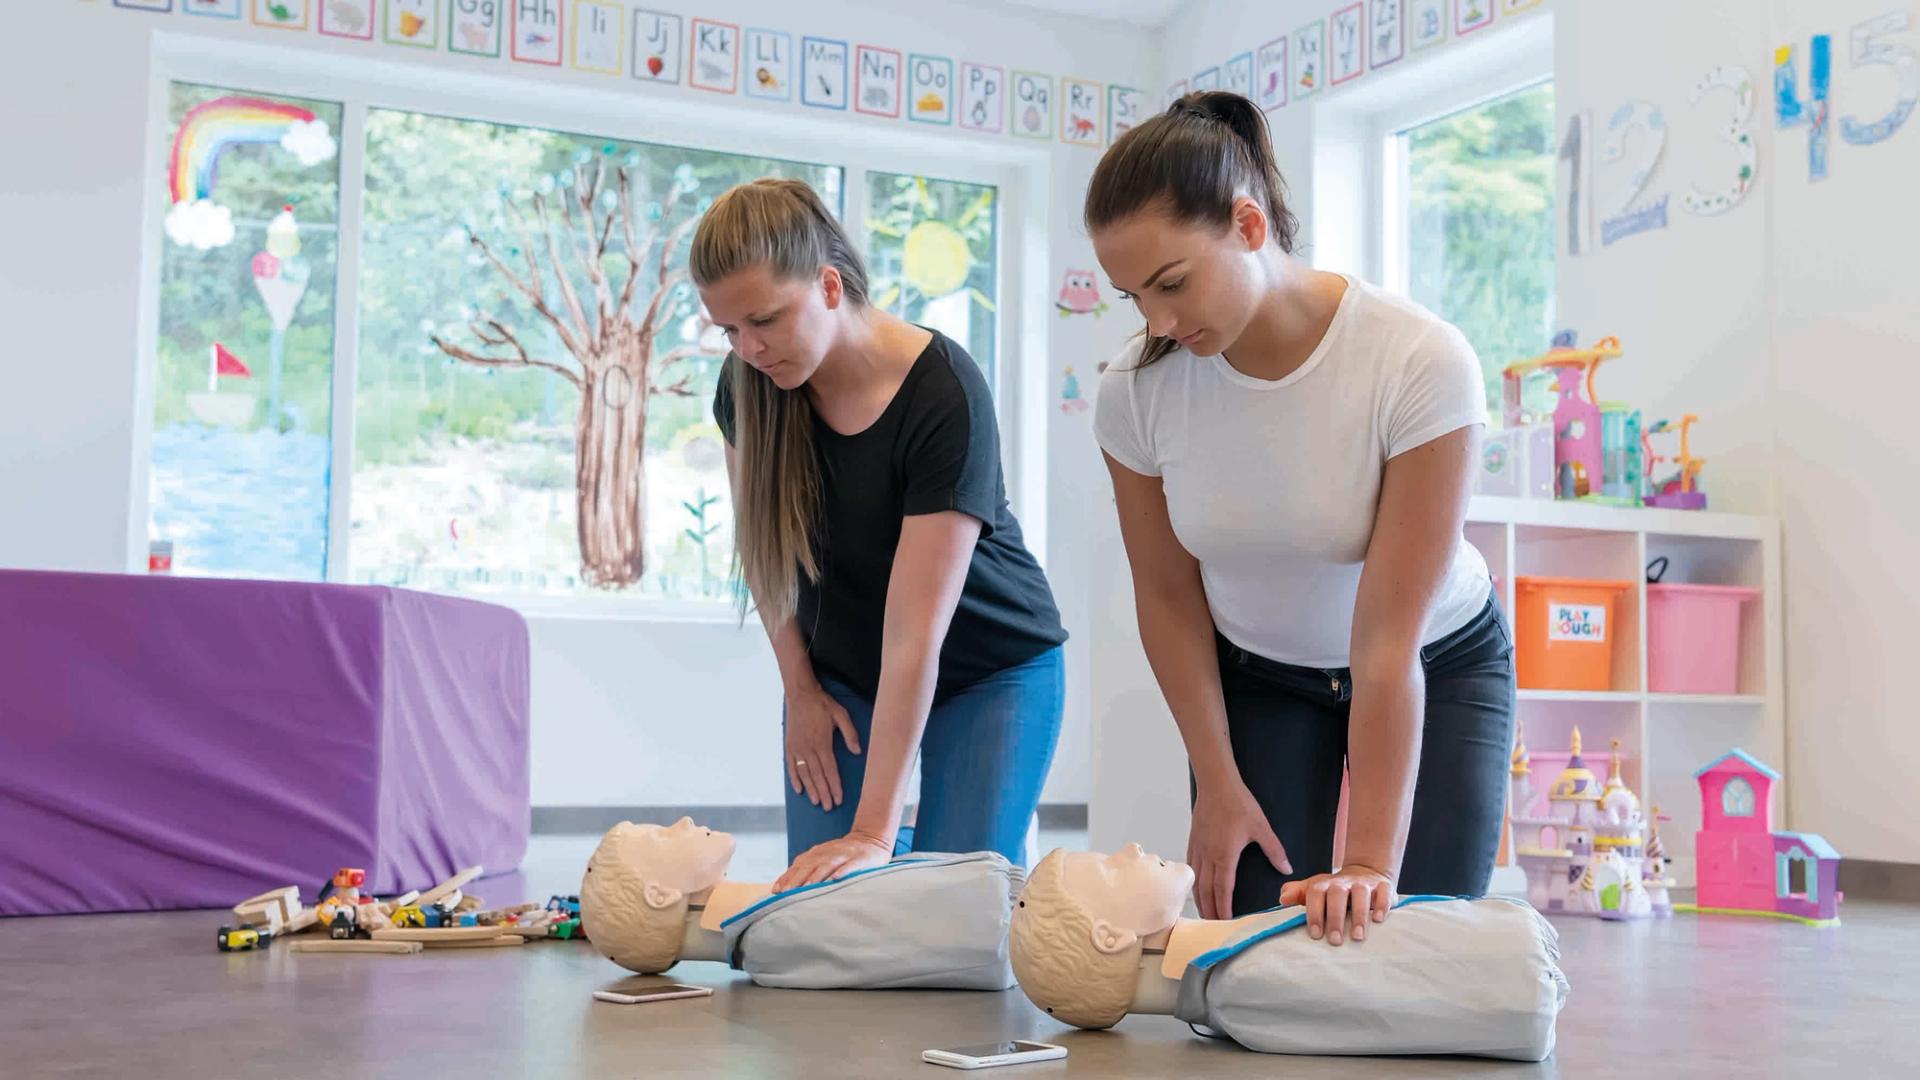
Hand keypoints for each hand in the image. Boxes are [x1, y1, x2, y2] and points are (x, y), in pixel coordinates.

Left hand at [774, 831, 892, 892]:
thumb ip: (805, 870)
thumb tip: (782, 888)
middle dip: (797, 880)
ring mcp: (844, 855)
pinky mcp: (860, 859)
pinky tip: (836, 879)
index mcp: (817, 853)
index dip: (787, 877)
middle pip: (810, 866)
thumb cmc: (842, 855)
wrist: (871, 839)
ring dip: (816, 877)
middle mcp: (828, 853)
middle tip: (786, 894)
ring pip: (827, 866)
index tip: (777, 891)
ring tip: (806, 889)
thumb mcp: (823, 859)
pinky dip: (843, 871)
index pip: (798, 865)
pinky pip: (851, 865)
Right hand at [784, 682, 861, 809]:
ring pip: (805, 774)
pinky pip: (791, 767)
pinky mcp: (789, 746)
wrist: (800, 693)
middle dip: (824, 793)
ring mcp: (797, 748)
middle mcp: (809, 749)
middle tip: (829, 807)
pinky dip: (795, 779)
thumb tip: (857, 751)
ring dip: (811, 790)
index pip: (830, 770)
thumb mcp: (841, 714)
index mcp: (823, 743)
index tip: (839, 799)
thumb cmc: (822, 703)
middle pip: (818, 776)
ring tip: (817, 802)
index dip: (835, 786)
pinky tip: (799, 790)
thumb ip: (850, 733)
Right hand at [1187, 781, 1290, 919]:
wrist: (1216, 784)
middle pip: (1206, 890)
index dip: (1224, 907)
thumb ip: (1274, 850)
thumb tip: (1287, 868)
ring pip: (1196, 880)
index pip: (1223, 889)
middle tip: (1214, 925)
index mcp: (1225, 855)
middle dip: (1210, 909)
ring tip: (1204, 912)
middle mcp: (1208, 855)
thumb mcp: (1261, 827)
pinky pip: (1191, 867)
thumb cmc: (1238, 803)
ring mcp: (1198, 848)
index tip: (1227, 922)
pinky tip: (1196, 886)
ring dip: (1200, 898)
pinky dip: (1193, 881)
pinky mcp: (1194, 840)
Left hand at [1279, 864, 1394, 945]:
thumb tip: (1283, 899)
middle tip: (1335, 941)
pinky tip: (1378, 919)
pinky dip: (1382, 905)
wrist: (1365, 873)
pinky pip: (1384, 892)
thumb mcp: (1315, 889)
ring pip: (1361, 894)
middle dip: (1335, 918)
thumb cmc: (1335, 890)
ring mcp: (1364, 883)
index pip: (1316, 894)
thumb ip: (1298, 894)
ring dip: (1359, 915)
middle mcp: (1343, 882)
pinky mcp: (1383, 886)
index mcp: (1324, 884)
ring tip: (1357, 937)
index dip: (1314, 913)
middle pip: (1337, 895)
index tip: (1316, 935)